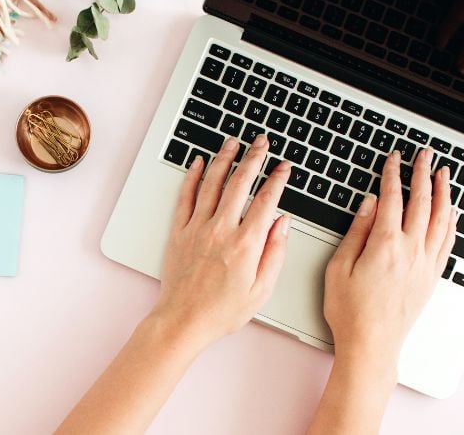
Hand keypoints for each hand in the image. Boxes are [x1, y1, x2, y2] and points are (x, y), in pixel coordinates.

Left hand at [150, 134, 292, 348]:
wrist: (184, 321)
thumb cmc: (222, 311)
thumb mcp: (261, 289)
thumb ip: (275, 252)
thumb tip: (283, 223)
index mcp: (245, 244)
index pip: (266, 200)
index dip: (277, 179)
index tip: (284, 167)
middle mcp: (220, 231)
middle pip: (239, 183)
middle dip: (253, 158)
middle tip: (261, 143)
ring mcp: (197, 228)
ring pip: (212, 183)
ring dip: (224, 159)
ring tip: (233, 142)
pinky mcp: (179, 232)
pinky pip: (185, 197)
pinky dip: (192, 177)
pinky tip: (198, 163)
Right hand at [323, 148, 456, 368]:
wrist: (372, 344)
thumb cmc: (350, 312)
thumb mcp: (338, 267)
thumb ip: (356, 232)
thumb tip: (369, 205)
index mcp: (385, 245)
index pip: (391, 199)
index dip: (393, 175)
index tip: (394, 159)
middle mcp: (411, 251)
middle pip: (421, 203)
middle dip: (423, 174)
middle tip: (425, 156)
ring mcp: (425, 264)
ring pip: (440, 219)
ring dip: (443, 192)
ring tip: (443, 174)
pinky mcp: (431, 277)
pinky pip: (447, 241)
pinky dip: (451, 221)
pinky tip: (451, 211)